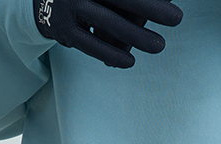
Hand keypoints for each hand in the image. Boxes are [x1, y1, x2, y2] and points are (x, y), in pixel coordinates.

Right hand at [34, 0, 183, 68]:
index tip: (171, 1)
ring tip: (160, 45)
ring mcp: (68, 6)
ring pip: (107, 22)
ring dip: (136, 35)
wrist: (44, 1)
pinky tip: (130, 61)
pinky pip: (90, 44)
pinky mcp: (63, 29)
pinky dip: (111, 54)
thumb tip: (160, 2)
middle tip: (177, 18)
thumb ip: (124, 1)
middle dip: (150, 7)